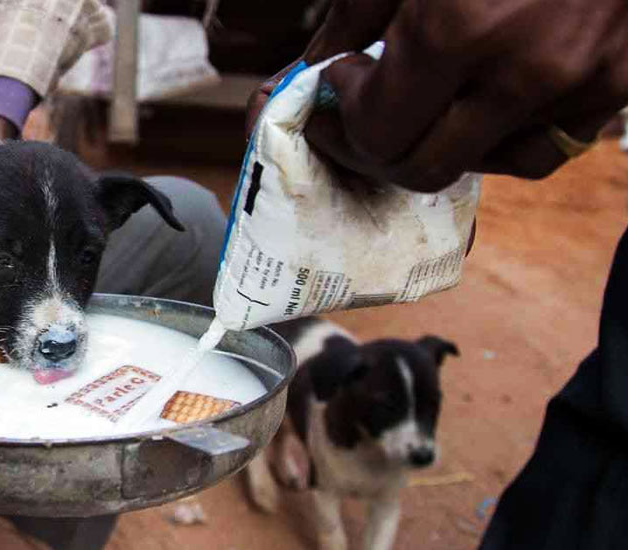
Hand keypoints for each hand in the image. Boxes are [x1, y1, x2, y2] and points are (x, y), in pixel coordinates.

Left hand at [249, 0, 627, 190]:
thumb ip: (358, 8)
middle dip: (377, 145)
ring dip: (439, 142)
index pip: (377, 133)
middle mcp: (519, 73)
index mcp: (458, 31)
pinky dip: (501, 139)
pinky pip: (543, 147)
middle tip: (363, 108)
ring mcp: (574, 85)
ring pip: (481, 164)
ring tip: (425, 99)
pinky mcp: (615, 86)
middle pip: (421, 168)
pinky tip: (480, 104)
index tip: (342, 78)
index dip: (344, 113)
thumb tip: (319, 60)